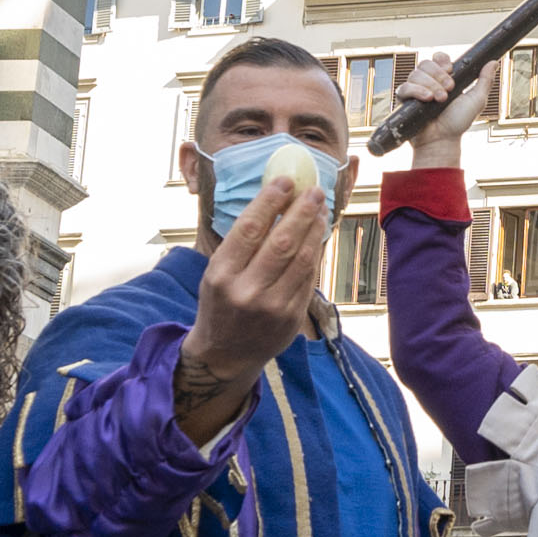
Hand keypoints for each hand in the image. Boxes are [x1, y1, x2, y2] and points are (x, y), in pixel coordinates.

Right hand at [176, 170, 328, 438]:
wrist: (224, 356)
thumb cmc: (220, 303)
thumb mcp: (217, 273)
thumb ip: (243, 242)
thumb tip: (275, 200)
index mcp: (221, 274)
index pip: (250, 228)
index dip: (270, 201)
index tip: (285, 181)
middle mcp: (246, 291)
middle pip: (282, 242)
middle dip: (301, 211)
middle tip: (314, 191)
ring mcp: (272, 307)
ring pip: (302, 259)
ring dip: (315, 229)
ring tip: (320, 209)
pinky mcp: (291, 318)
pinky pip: (310, 278)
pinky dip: (316, 253)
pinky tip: (318, 236)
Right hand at [401, 52, 492, 167]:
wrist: (443, 140)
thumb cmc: (458, 122)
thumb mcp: (477, 100)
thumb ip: (484, 81)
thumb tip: (493, 62)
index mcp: (442, 78)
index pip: (437, 58)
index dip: (442, 60)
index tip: (450, 69)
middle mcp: (427, 81)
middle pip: (426, 63)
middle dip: (439, 74)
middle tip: (449, 89)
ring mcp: (415, 90)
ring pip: (415, 73)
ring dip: (431, 85)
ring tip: (440, 100)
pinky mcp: (404, 100)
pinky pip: (404, 87)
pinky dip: (416, 91)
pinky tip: (427, 99)